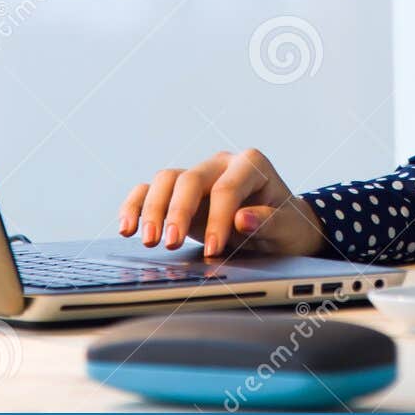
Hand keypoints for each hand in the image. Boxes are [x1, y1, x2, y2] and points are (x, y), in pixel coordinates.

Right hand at [118, 148, 328, 258]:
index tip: (215, 250)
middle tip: (170, 243)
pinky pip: (151, 191)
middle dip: (178, 212)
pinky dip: (137, 206)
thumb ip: (268, 222)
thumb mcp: (287, 227)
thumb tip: (242, 219)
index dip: (219, 218)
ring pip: (166, 180)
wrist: (281, 229)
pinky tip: (127, 227)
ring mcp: (199, 177)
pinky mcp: (180, 194)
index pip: (227, 188)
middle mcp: (221, 164)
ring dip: (153, 210)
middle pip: (190, 179)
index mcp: (251, 164)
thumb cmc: (287, 226)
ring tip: (148, 241)